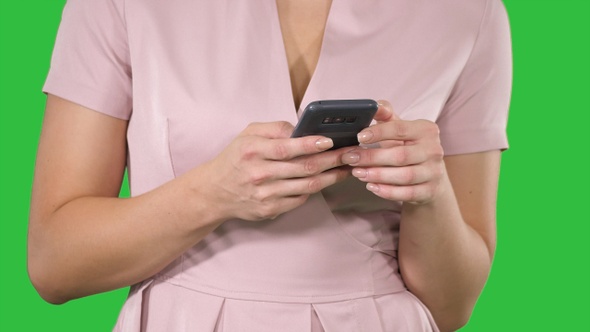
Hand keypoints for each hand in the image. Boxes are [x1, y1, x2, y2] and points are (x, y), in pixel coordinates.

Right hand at [197, 121, 350, 220]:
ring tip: (346, 167)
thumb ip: (274, 128)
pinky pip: (300, 198)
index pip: (286, 147)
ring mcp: (265, 194)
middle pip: (303, 167)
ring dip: (331, 176)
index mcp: (252, 151)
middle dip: (332, 160)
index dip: (310, 144)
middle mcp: (259, 173)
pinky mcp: (270, 209)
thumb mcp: (248, 134)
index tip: (330, 141)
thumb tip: (302, 127)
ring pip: (307, 185)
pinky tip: (327, 180)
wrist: (215, 191)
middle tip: (351, 154)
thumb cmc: (235, 158)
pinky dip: (315, 188)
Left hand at [341, 100, 444, 204]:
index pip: (400, 129)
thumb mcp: (400, 129)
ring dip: (377, 175)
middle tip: (351, 159)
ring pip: (404, 176)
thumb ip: (386, 116)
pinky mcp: (430, 190)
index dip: (378, 132)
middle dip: (372, 157)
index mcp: (426, 130)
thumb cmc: (408, 147)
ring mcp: (434, 172)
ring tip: (358, 173)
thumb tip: (374, 105)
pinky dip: (387, 191)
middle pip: (400, 155)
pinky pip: (407, 193)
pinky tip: (371, 186)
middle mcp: (433, 150)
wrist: (430, 175)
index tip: (359, 136)